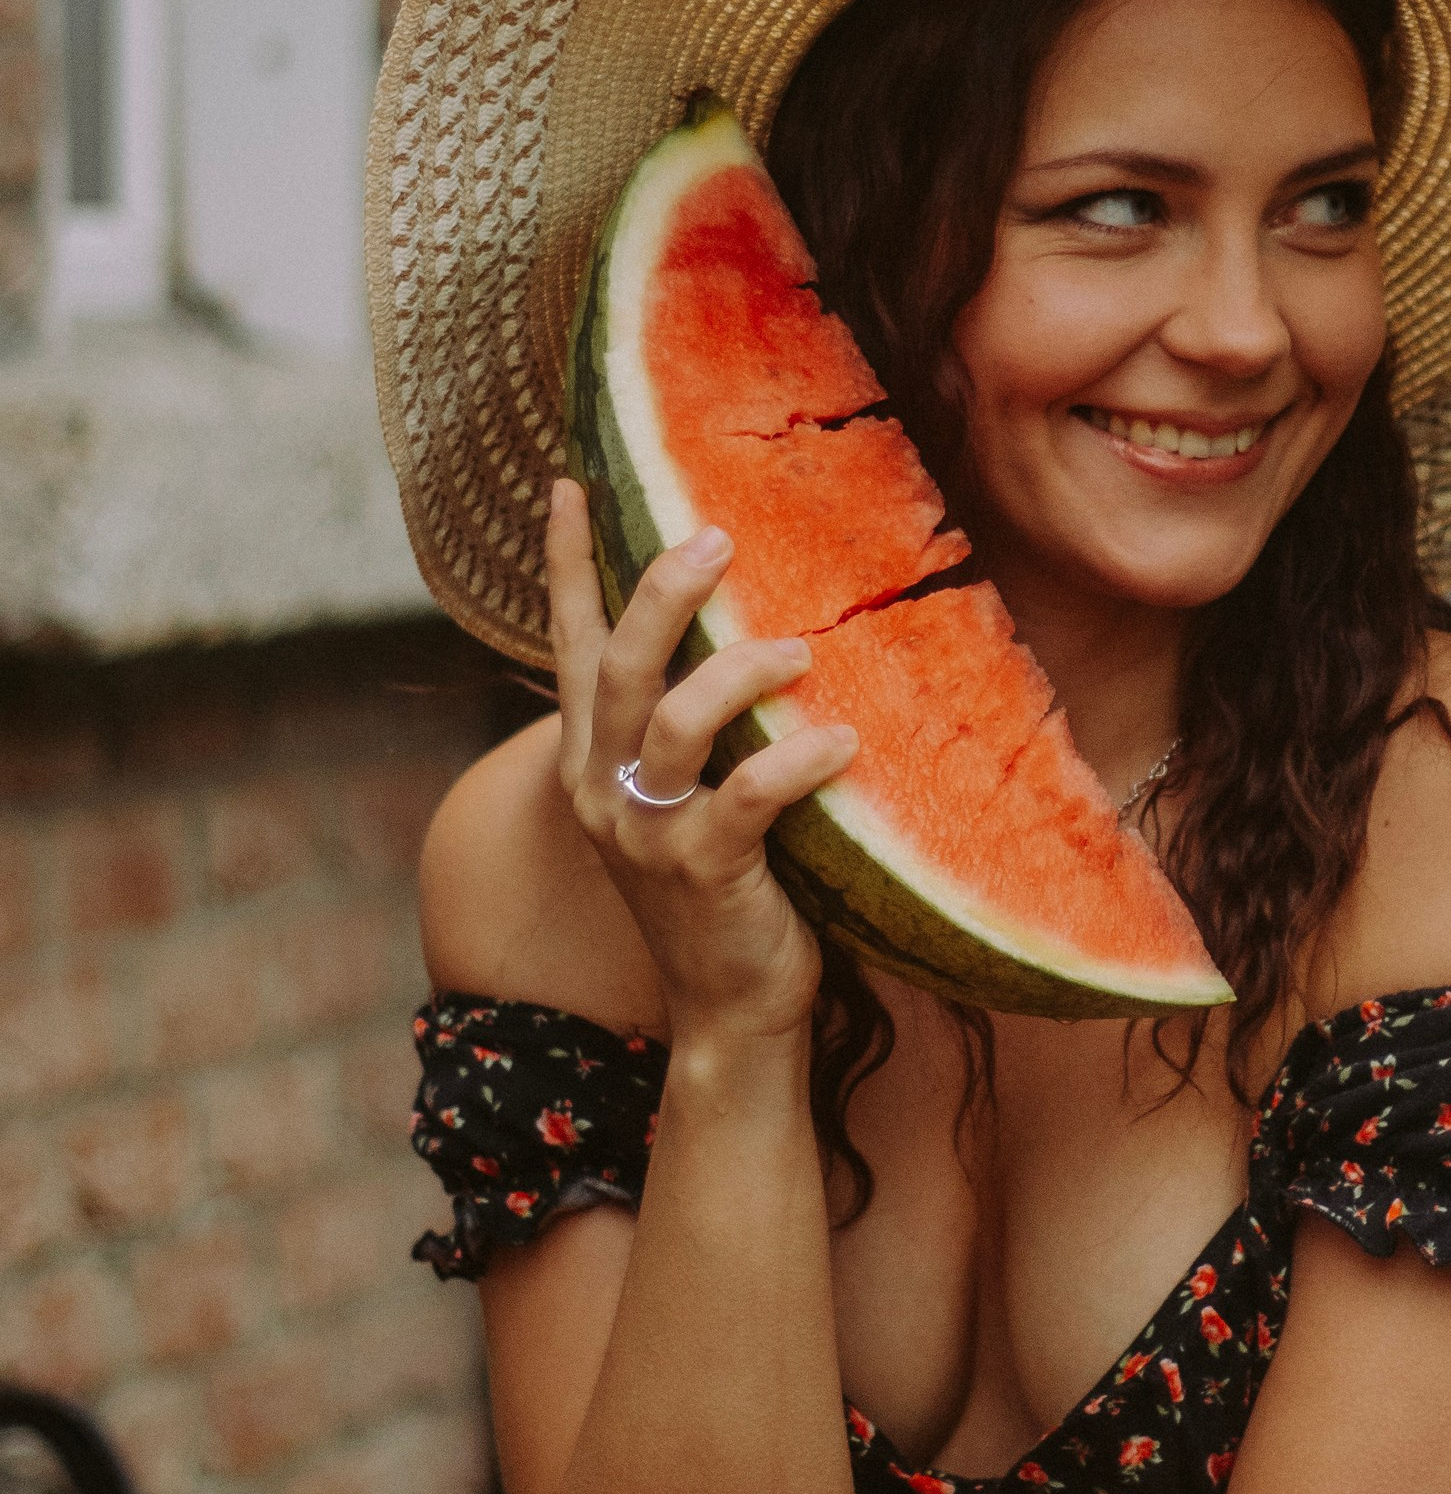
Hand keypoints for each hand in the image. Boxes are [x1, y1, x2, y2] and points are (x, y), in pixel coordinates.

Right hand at [547, 478, 855, 1049]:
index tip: (568, 484)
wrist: (730, 1009)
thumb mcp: (689, 796)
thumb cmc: (725, 887)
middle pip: (616, 667)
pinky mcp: (702, 872)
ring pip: (671, 721)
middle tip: (716, 538)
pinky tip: (839, 743)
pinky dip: (795, 760)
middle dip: (662, 593)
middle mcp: (604, 790)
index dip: (567, 565)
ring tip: (799, 651)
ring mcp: (646, 834)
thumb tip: (750, 625)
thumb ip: (693, 724)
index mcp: (593, 761)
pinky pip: (746, 797)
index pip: (568, 646)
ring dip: (738, 671)